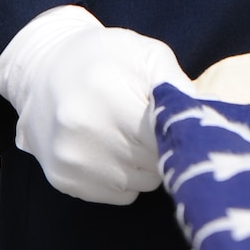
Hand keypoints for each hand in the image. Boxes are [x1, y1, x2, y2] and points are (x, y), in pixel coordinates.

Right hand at [0, 4, 186, 205]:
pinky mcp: (63, 180)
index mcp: (108, 94)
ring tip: (133, 135)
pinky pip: (119, 195)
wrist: (42, 71)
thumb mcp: (145, 54)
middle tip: (156, 127)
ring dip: (147, 165)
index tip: (182, 122)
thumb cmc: (104, 58)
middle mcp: (84, 131)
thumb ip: (176, 84)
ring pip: (141, 183)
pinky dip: (125, 178)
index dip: (179, 131)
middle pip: (155, 162)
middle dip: (165, 147)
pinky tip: (114, 149)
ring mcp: (71, 159)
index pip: (164, 135)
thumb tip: (207, 115)